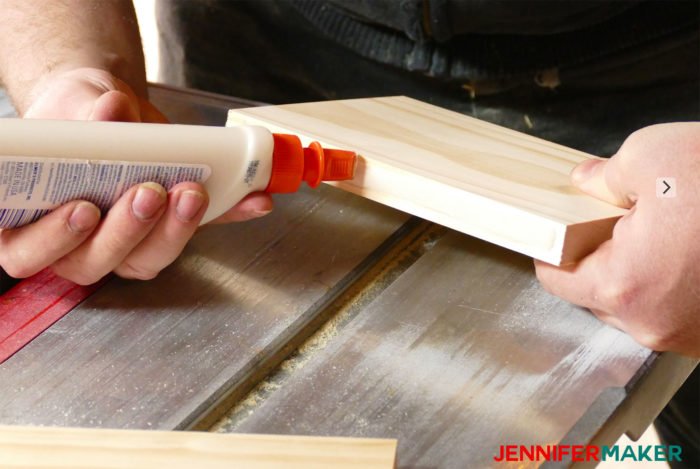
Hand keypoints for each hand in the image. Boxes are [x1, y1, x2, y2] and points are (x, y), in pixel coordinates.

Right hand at [0, 67, 271, 283]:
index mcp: (32, 224)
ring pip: (147, 259)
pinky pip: (199, 232)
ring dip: (175, 230)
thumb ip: (88, 114)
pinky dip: (228, 216)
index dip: (55, 240)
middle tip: (147, 194)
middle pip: (95, 262)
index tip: (83, 209)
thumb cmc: (75, 121)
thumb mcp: (72, 109)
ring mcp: (127, 244)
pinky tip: (252, 200)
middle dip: (127, 231)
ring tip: (192, 192)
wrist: (107, 113)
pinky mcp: (170, 230)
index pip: (28, 252)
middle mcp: (77, 246)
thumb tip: (111, 111)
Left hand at [536, 123, 699, 356]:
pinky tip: (691, 250)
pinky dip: (674, 283)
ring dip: (639, 270)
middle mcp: (656, 323)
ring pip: (639, 304)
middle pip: (596, 293)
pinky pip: (677, 310)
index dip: (551, 249)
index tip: (552, 234)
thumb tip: (588, 180)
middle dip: (598, 256)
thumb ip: (606, 173)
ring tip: (665, 231)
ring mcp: (692, 336)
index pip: (557, 278)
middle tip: (614, 220)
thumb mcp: (656, 154)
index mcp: (626, 285)